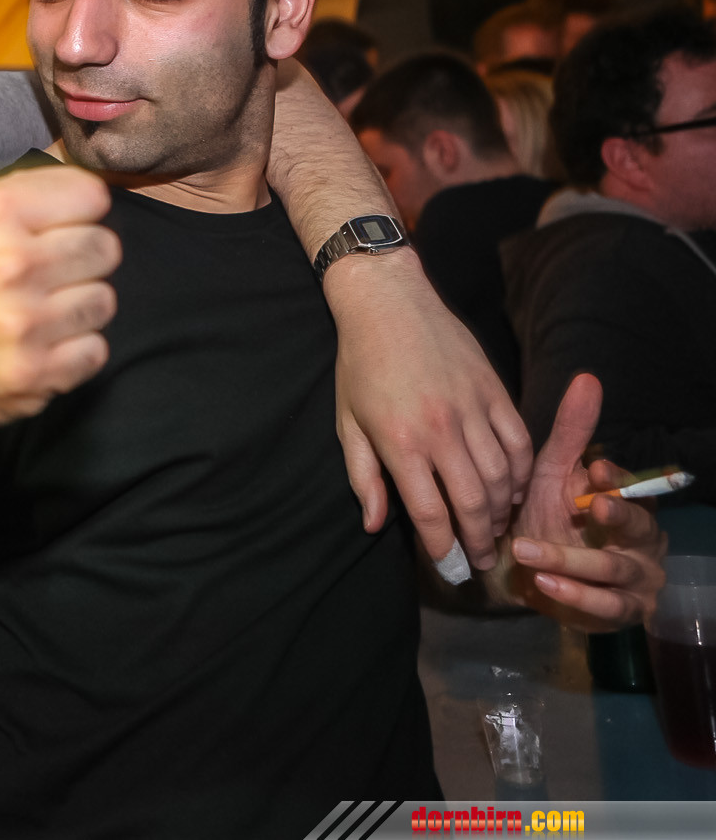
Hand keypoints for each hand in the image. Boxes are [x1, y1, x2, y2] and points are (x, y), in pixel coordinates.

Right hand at [0, 44, 117, 426]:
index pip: (93, 197)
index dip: (69, 210)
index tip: (36, 225)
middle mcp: (11, 265)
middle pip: (106, 249)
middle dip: (75, 258)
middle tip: (33, 268)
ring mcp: (22, 324)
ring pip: (104, 300)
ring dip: (75, 305)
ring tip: (32, 303)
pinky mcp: (32, 375)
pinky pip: (94, 351)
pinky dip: (70, 352)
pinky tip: (33, 341)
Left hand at [326, 251, 533, 570]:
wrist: (388, 303)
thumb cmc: (359, 364)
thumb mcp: (348, 422)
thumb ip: (363, 477)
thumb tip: (373, 524)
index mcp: (400, 441)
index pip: (431, 512)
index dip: (443, 547)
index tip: (449, 567)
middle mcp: (441, 430)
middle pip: (474, 503)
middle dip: (479, 540)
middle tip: (480, 561)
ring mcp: (473, 409)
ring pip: (503, 478)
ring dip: (504, 512)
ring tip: (497, 530)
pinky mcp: (495, 390)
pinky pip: (520, 443)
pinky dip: (523, 473)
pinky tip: (516, 490)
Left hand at [502, 373, 667, 631]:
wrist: (527, 572)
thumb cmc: (547, 515)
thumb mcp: (552, 472)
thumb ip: (572, 432)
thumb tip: (587, 377)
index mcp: (629, 502)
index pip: (633, 488)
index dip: (617, 480)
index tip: (594, 470)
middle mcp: (643, 540)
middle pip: (639, 528)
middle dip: (617, 516)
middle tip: (592, 505)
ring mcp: (636, 577)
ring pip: (615, 569)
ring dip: (571, 560)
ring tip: (528, 550)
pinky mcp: (620, 610)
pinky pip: (606, 606)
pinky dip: (576, 596)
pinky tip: (544, 584)